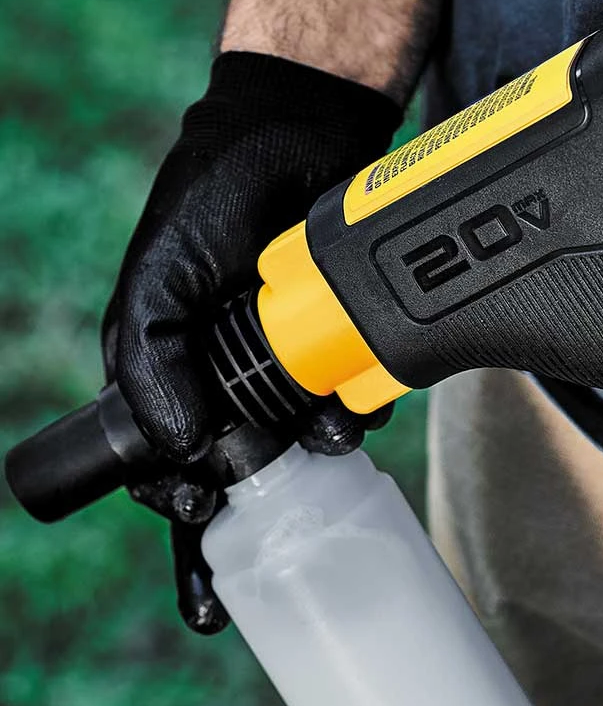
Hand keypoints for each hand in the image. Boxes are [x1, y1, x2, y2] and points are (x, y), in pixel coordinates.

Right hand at [103, 51, 400, 630]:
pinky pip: (346, 407)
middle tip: (256, 566)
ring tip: (321, 442)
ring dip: (308, 466)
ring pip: (295, 451)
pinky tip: (351, 415)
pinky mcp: (339, 349)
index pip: (160, 462)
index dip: (172, 504)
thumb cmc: (207, 203)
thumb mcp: (158, 281)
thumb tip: (180, 447)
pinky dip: (350, 420)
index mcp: (168, 374)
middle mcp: (227, 382)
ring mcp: (286, 370)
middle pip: (231, 478)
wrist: (300, 138)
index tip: (197, 519)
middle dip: (241, 527)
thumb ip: (148, 362)